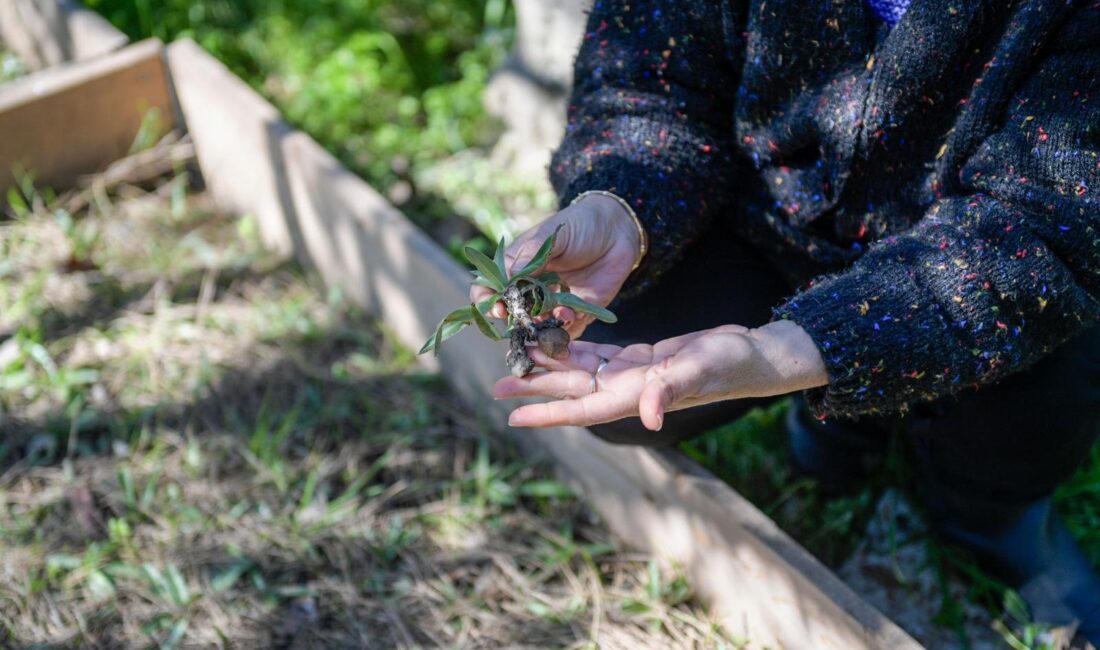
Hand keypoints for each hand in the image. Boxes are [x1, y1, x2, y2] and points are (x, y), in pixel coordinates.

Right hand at [470, 193, 640, 338]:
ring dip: (542, 326)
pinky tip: (571, 313)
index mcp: (518, 266)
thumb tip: (509, 277)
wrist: (618, 229)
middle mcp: (532, 287)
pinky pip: (566, 328)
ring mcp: (553, 301)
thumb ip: (532, 255)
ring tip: (556, 313)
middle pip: (512, 312)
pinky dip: (565, 327)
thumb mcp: (553, 234)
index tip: (498, 307)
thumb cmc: (581, 224)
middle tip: (527, 319)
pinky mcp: (577, 310)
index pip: (491, 287)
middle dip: (517, 320)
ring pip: (538, 325)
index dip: (488, 300)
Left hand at [493, 320, 828, 430]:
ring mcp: (634, 374)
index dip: (547, 411)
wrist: (752, 355)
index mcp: (636, 395)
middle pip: (572, 391)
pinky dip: (577, 348)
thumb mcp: (700, 370)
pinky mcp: (642, 358)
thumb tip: (649, 416)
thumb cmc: (730, 363)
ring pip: (582, 372)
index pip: (582, 408)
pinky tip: (556, 340)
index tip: (512, 413)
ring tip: (518, 357)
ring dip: (551, 366)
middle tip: (497, 381)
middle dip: (536, 387)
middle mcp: (629, 389)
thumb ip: (672, 390)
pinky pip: (601, 355)